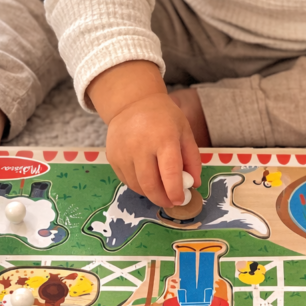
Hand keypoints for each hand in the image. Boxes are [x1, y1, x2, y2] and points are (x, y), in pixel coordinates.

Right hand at [87, 61, 200, 206]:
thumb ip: (192, 159)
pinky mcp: (112, 157)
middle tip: (171, 202)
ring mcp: (123, 152)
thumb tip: (193, 184)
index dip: (175, 191)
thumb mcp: (185, 131)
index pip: (169, 172)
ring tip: (160, 189)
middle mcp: (140, 145)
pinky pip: (126, 180)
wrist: (132, 103)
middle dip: (162, 199)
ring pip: (137, 186)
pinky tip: (146, 178)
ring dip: (150, 193)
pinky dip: (138, 185)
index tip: (181, 200)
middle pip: (150, 184)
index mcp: (164, 138)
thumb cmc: (164, 117)